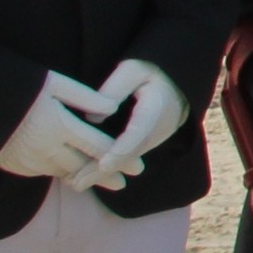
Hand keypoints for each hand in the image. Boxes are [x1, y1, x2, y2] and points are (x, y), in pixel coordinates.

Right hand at [0, 71, 116, 185]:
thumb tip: (112, 109)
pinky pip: (43, 173)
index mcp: (59, 126)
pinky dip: (59, 173)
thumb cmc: (15, 84)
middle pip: (84, 167)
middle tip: (125, 182)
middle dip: (106, 174)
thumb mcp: (52, 83)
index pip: (99, 148)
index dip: (122, 158)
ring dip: (83, 177)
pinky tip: (69, 173)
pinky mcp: (14, 165)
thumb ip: (84, 97)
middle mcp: (45, 148)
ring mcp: (28, 160)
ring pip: (63, 173)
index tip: (139, 167)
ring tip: (99, 180)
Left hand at [82, 58, 186, 189]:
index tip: (104, 164)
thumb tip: (92, 118)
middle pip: (128, 155)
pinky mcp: (147, 143)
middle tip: (76, 183)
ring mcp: (154, 139)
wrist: (178, 81)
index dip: (120, 151)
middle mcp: (158, 130)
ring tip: (75, 182)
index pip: (138, 134)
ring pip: (127, 160)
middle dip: (102, 171)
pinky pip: (128, 158)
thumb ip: (113, 89)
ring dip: (102, 172)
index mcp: (156, 108)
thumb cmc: (151, 71)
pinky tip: (86, 174)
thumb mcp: (132, 69)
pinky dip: (109, 166)